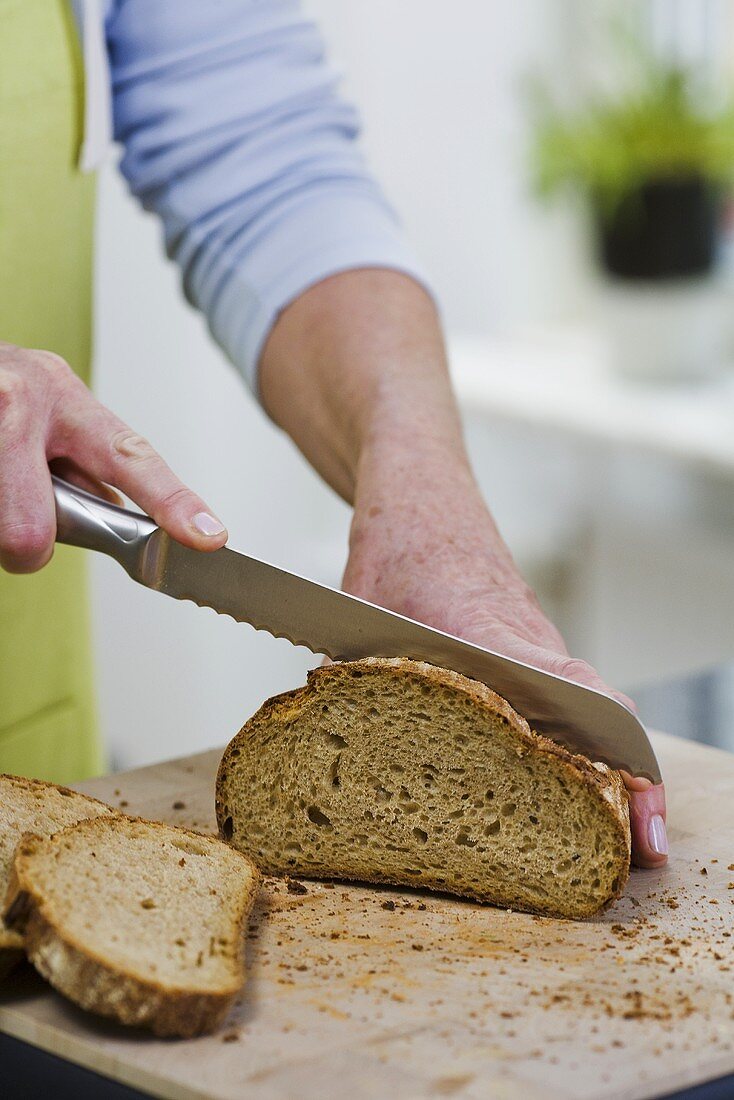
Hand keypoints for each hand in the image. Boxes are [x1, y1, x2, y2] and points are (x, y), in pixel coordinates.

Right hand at [0, 342, 226, 572]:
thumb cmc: (5, 400)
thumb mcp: (55, 418)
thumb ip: (90, 467)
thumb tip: (122, 516)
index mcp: (65, 399)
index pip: (129, 458)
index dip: (172, 502)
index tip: (208, 535)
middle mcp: (21, 399)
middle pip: (31, 528)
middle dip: (27, 545)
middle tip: (22, 530)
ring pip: (2, 530)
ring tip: (1, 484)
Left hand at [344, 481, 667, 870]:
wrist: (423, 496)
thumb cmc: (394, 548)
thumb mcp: (358, 615)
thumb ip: (357, 678)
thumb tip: (336, 739)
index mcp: (484, 628)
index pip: (559, 681)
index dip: (595, 737)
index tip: (626, 784)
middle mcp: (527, 637)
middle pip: (594, 709)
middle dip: (627, 778)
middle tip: (644, 846)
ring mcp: (536, 641)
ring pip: (586, 706)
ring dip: (610, 764)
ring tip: (625, 838)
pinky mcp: (531, 645)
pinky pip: (567, 696)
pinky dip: (583, 740)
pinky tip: (576, 784)